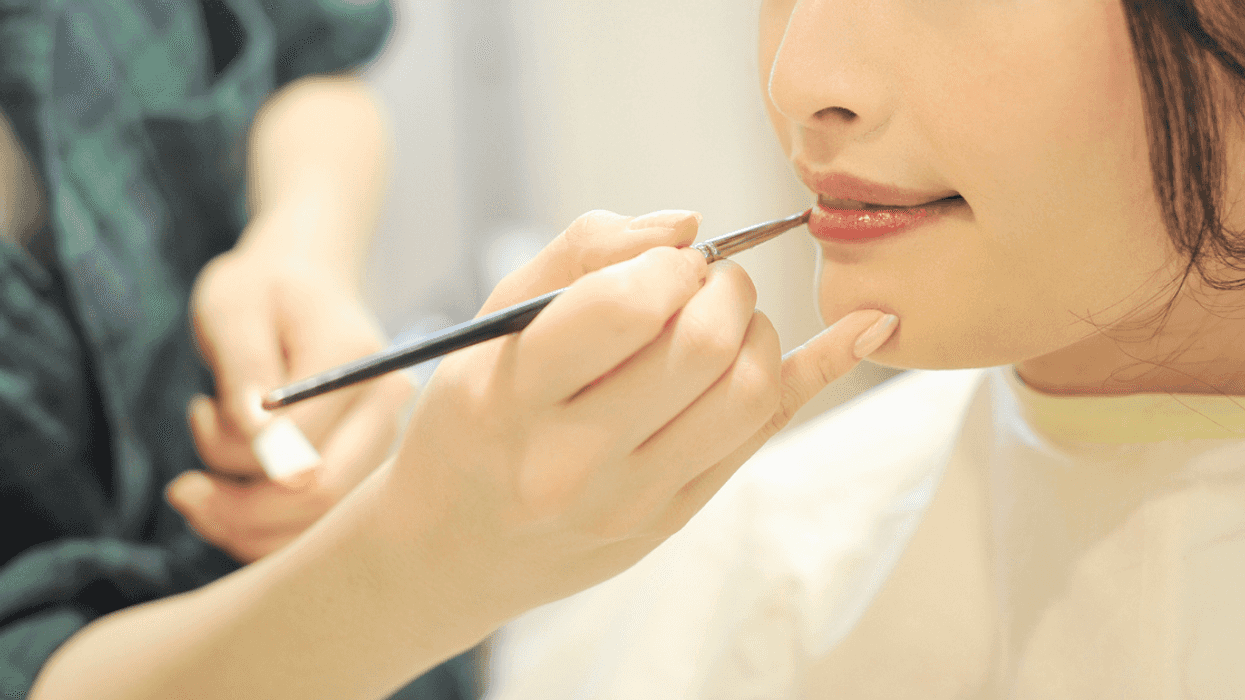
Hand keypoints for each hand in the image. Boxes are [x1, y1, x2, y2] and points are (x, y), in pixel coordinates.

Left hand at [167, 222, 412, 562]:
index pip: (303, 442)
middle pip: (322, 496)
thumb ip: (248, 375)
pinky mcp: (364, 468)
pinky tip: (227, 501)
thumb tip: (267, 450)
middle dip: (238, 509)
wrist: (302, 283)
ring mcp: (381, 442)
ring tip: (198, 488)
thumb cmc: (261, 291)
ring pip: (317, 525)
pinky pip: (315, 529)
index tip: (198, 412)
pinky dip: (262, 534)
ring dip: (244, 527)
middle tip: (182, 488)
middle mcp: (387, 408)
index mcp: (360, 362)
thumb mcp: (234, 312)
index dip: (234, 453)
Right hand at [382, 209, 896, 620]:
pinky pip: (767, 436)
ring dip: (758, 328)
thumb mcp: (492, 323)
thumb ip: (580, 254)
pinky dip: (823, 370)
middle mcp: (575, 460)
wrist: (453, 548)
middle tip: (700, 283)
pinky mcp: (675, 518)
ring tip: (721, 320)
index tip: (660, 266)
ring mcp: (633, 500)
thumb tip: (689, 227)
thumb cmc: (469, 418)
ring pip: (751, 393)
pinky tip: (871, 328)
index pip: (626, 306)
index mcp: (515, 396)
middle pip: (705, 347)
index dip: (665, 265)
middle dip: (724, 288)